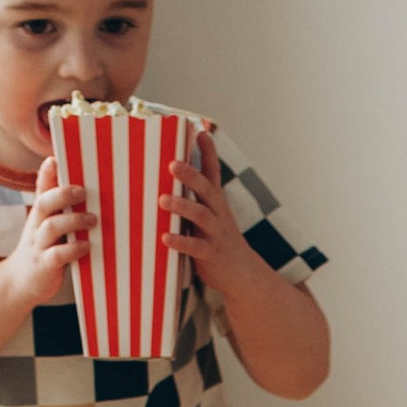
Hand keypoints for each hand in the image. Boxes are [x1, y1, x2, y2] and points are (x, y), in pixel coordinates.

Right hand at [8, 155, 87, 309]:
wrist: (18, 283)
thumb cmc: (42, 251)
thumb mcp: (48, 228)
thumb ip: (62, 212)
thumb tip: (89, 193)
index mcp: (39, 215)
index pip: (41, 190)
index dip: (46, 174)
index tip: (54, 158)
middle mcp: (36, 227)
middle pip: (44, 203)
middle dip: (62, 194)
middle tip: (82, 191)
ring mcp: (38, 246)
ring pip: (51, 227)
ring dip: (73, 221)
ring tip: (92, 220)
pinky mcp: (44, 265)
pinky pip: (57, 255)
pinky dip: (73, 249)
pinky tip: (86, 247)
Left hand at [166, 130, 255, 295]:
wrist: (243, 274)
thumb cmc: (217, 240)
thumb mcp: (209, 215)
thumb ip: (192, 198)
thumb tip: (164, 179)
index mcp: (215, 202)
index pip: (213, 172)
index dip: (208, 152)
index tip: (200, 132)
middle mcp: (218, 213)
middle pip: (207, 189)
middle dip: (190, 175)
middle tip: (172, 163)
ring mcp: (216, 233)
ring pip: (201, 216)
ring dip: (182, 206)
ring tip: (163, 200)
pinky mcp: (211, 254)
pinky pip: (196, 247)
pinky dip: (180, 242)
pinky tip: (165, 238)